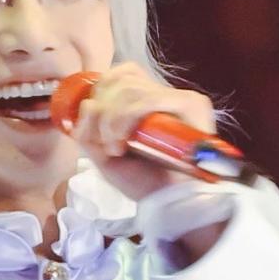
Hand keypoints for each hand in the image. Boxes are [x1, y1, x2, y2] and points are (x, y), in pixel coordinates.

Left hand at [60, 62, 219, 202]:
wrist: (171, 205)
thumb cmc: (144, 183)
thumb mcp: (105, 158)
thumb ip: (89, 132)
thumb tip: (87, 104)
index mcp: (149, 102)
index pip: (122, 74)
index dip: (101, 92)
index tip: (95, 130)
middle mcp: (166, 96)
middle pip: (122, 80)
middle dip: (102, 114)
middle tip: (106, 145)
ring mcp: (180, 99)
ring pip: (130, 89)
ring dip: (111, 120)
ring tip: (115, 149)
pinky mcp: (191, 105)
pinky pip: (148, 100)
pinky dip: (127, 119)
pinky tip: (123, 143)